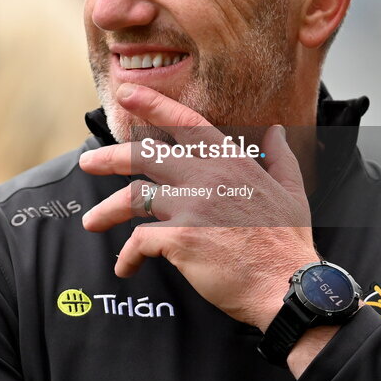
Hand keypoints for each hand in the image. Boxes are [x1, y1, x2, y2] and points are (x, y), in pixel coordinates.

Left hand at [79, 83, 319, 329]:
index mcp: (232, 161)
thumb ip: (279, 157)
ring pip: (133, 197)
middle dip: (110, 157)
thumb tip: (276, 131)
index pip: (186, 122)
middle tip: (89, 163)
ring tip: (91, 221)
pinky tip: (126, 267)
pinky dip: (128, 256)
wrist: (286, 287)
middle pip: (145, 155)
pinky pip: (139, 241)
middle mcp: (208, 176)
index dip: (153, 105)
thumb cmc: (287, 245)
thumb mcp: (291, 191)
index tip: (128, 93)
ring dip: (106, 211)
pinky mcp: (180, 238)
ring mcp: (192, 205)